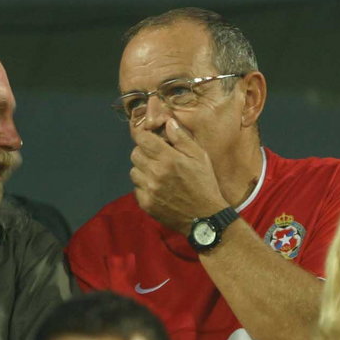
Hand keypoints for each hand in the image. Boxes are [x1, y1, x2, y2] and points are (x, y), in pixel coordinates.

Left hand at [129, 118, 228, 233]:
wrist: (205, 217)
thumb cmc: (205, 184)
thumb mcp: (200, 157)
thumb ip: (182, 138)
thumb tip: (167, 122)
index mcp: (169, 159)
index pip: (142, 139)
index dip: (145, 136)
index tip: (150, 138)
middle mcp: (155, 173)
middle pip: (135, 153)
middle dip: (144, 152)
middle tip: (157, 157)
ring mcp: (149, 190)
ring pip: (134, 171)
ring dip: (142, 169)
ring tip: (157, 174)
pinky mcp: (146, 203)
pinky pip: (136, 188)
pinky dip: (144, 186)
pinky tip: (158, 188)